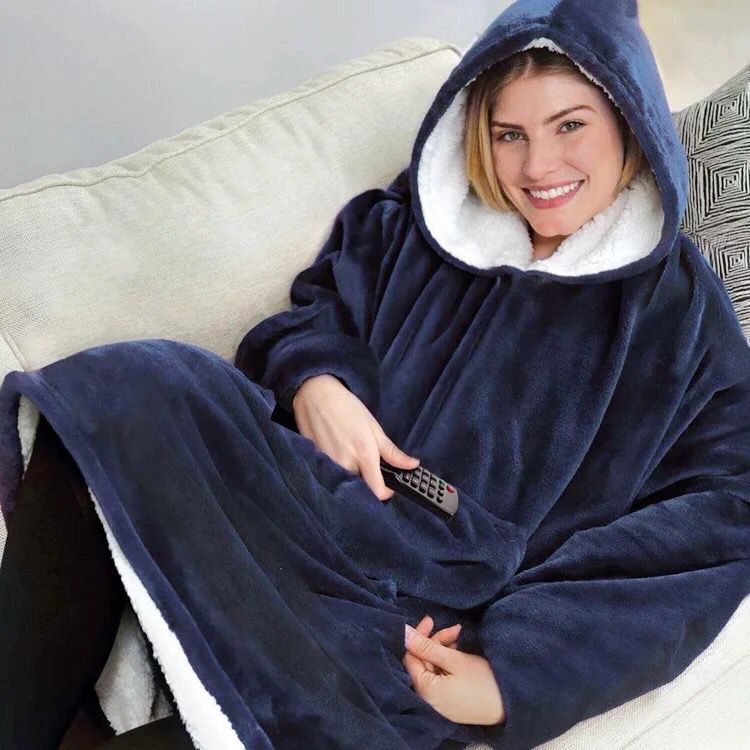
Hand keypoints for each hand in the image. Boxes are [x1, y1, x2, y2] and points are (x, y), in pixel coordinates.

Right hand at [292, 374, 419, 500]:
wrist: (315, 396)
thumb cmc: (347, 408)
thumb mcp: (374, 427)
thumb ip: (392, 452)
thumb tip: (412, 465)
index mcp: (364, 455)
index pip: (377, 491)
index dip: (386, 492)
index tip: (389, 485)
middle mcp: (346, 465)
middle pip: (361, 488)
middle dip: (368, 481)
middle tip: (369, 465)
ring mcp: (329, 465)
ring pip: (346, 481)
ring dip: (353, 475)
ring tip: (351, 454)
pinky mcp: (316, 462)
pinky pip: (332, 474)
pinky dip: (338, 468)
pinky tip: (338, 451)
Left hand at [402, 614, 504, 725]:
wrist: (512, 704)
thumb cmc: (483, 682)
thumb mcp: (454, 660)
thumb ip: (426, 646)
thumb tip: (403, 632)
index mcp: (425, 691)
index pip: (411, 658)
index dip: (418, 637)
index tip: (431, 620)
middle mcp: (428, 700)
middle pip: (423, 662)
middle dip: (436, 642)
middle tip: (455, 629)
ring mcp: (440, 703)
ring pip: (434, 668)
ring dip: (444, 649)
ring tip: (461, 638)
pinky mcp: (451, 702)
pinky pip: (443, 678)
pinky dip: (449, 663)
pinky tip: (461, 653)